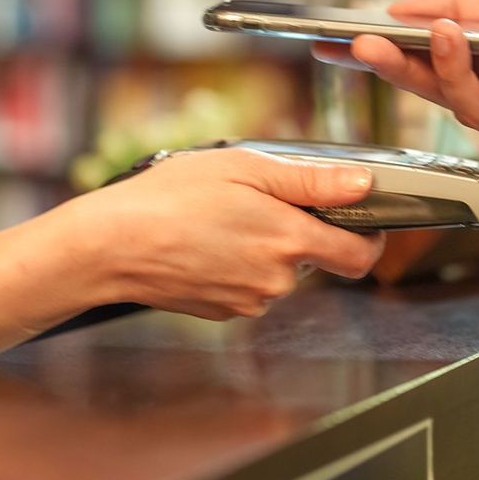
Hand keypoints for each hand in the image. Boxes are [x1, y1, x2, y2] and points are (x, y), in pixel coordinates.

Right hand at [57, 148, 384, 319]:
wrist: (108, 247)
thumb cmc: (168, 199)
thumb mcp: (244, 167)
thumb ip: (312, 180)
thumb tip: (363, 185)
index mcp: (288, 239)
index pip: (360, 255)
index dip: (370, 236)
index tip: (363, 218)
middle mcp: (276, 279)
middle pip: (318, 260)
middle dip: (304, 232)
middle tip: (268, 202)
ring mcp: (249, 300)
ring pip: (281, 272)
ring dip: (267, 246)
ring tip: (225, 216)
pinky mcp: (224, 311)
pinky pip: (250, 285)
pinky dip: (240, 264)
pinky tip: (208, 241)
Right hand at [314, 0, 478, 140]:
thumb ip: (464, 3)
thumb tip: (403, 7)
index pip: (417, 63)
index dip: (373, 57)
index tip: (327, 43)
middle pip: (433, 93)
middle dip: (396, 70)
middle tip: (364, 44)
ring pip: (472, 107)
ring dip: (453, 68)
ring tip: (445, 29)